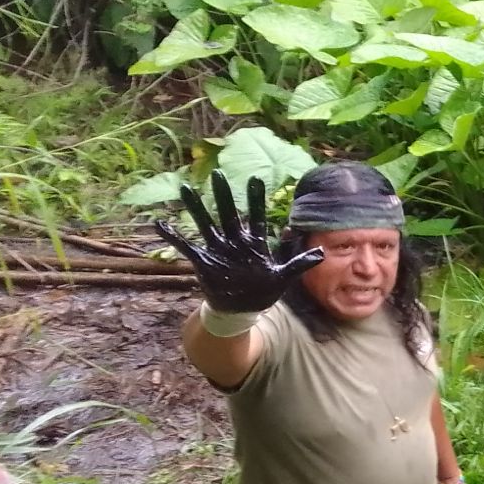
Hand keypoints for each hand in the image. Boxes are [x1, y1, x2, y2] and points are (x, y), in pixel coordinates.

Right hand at [156, 171, 322, 311]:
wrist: (242, 309)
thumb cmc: (263, 291)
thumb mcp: (283, 278)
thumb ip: (299, 263)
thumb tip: (322, 253)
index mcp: (255, 244)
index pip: (257, 217)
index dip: (255, 199)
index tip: (255, 179)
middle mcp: (235, 242)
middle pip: (228, 214)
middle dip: (223, 195)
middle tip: (218, 173)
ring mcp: (218, 250)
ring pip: (206, 224)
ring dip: (196, 207)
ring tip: (186, 188)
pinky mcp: (203, 261)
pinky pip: (186, 246)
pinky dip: (173, 236)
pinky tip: (161, 224)